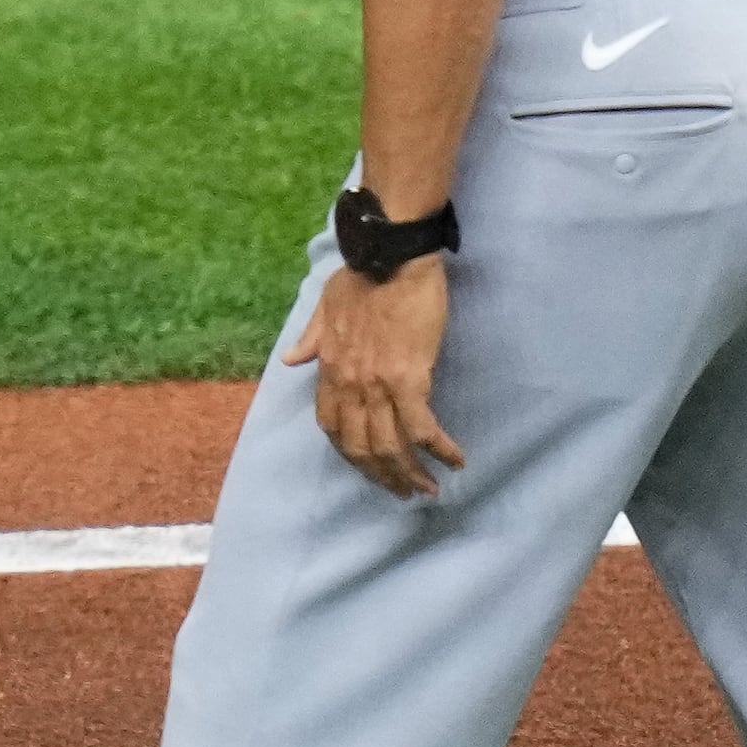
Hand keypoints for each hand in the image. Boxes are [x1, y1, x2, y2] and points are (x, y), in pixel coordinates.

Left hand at [288, 255, 463, 500]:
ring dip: (411, 474)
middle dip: (383, 476)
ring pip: (390, 446)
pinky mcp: (409, 378)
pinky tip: (455, 461)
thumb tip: (290, 359)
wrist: (391, 255)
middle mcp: (349, 384)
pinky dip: (439, 449)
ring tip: (429, 490)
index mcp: (329, 369)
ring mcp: (377, 384)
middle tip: (404, 492)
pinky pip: (422, 427)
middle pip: (361, 447)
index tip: (369, 467)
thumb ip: (310, 337)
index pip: (332, 427)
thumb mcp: (325, 305)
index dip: (351, 454)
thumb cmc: (362, 275)